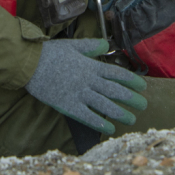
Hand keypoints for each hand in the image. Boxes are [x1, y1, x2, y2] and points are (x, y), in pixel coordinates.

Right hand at [25, 39, 147, 133]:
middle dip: (131, 98)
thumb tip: (105, 44)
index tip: (142, 86)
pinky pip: (87, 116)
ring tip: (131, 119)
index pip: (116, 74)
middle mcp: (88, 81)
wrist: (29, 64)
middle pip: (115, 91)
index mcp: (90, 66)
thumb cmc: (49, 53)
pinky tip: (110, 129)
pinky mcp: (68, 105)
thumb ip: (90, 46)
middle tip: (144, 105)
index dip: (131, 80)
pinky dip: (99, 123)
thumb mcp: (72, 45)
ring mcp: (79, 94)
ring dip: (120, 113)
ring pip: (105, 105)